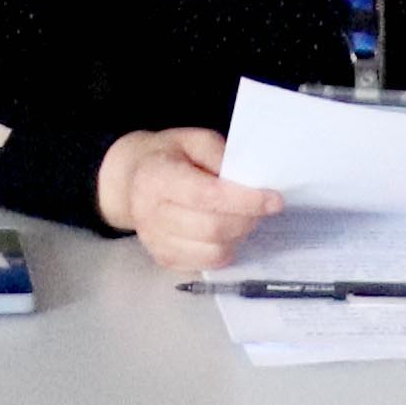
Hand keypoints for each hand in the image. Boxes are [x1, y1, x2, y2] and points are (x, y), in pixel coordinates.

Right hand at [97, 127, 283, 274]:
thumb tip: (248, 180)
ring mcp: (155, 242)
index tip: (275, 199)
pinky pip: (207, 264)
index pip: (207, 196)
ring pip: (213, 252)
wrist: (130, 179)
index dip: (245, 200)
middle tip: (262, 207)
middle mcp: (150, 214)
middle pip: (212, 228)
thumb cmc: (168, 156)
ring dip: (238, 236)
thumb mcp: (193, 140)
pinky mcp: (163, 259)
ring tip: (242, 217)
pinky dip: (225, 249)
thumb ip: (219, 155)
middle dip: (247, 219)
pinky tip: (225, 231)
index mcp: (155, 178)